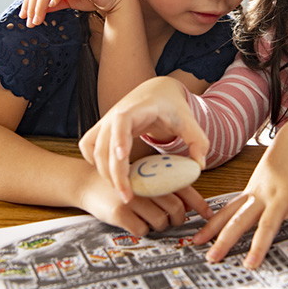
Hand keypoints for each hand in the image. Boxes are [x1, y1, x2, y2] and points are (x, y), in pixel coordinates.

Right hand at [78, 172, 212, 236]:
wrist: (86, 182)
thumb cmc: (121, 181)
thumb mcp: (143, 176)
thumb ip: (164, 186)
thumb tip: (189, 206)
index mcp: (154, 172)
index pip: (185, 188)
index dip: (200, 204)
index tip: (208, 215)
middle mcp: (145, 184)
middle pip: (176, 209)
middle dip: (179, 220)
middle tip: (174, 221)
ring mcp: (133, 198)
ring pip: (161, 222)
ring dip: (160, 226)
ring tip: (152, 220)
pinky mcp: (119, 212)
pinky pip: (142, 230)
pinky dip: (143, 230)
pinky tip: (136, 222)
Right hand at [79, 76, 209, 202]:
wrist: (156, 92)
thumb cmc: (170, 106)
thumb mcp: (188, 120)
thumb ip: (198, 141)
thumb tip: (198, 165)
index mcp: (135, 109)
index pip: (122, 121)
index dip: (119, 138)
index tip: (122, 156)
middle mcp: (115, 115)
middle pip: (105, 144)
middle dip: (113, 172)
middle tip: (127, 196)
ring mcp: (105, 122)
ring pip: (95, 150)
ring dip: (106, 172)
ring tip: (123, 192)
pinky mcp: (100, 129)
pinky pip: (88, 148)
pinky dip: (94, 162)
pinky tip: (108, 175)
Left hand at [192, 105, 287, 268]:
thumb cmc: (283, 157)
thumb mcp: (263, 176)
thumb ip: (256, 195)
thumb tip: (247, 210)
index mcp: (252, 192)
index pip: (226, 212)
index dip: (210, 228)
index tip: (196, 241)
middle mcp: (263, 196)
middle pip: (240, 221)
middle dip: (224, 241)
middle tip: (212, 257)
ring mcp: (281, 197)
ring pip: (267, 224)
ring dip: (258, 246)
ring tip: (251, 264)